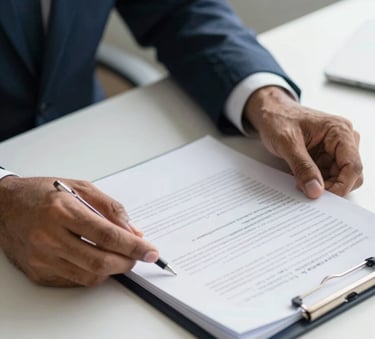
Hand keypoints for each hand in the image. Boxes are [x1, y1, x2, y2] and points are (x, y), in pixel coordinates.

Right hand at [0, 176, 158, 286]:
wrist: (4, 206)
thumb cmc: (43, 193)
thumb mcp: (81, 188)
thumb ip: (111, 209)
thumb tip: (134, 232)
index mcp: (62, 211)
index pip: (108, 236)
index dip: (135, 246)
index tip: (150, 251)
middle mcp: (49, 237)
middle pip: (101, 261)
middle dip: (128, 262)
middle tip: (138, 256)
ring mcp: (42, 258)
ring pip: (90, 275)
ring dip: (113, 269)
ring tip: (119, 256)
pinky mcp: (38, 271)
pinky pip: (75, 280)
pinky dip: (93, 273)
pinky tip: (96, 259)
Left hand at [244, 86, 362, 198]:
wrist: (270, 113)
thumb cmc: (278, 119)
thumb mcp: (287, 143)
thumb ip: (302, 167)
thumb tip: (316, 190)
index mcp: (339, 131)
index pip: (353, 165)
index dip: (341, 185)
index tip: (323, 197)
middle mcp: (343, 139)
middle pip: (350, 174)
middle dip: (331, 186)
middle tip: (308, 190)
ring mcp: (335, 148)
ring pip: (339, 177)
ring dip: (322, 184)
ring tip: (300, 182)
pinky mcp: (325, 155)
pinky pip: (327, 175)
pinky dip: (316, 181)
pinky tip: (301, 179)